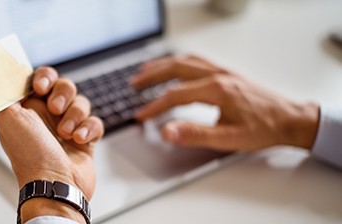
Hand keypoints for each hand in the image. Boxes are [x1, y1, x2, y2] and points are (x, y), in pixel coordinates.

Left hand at [0, 67, 103, 222]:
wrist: (54, 185)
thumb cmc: (30, 155)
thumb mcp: (8, 117)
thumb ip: (3, 89)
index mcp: (26, 109)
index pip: (38, 79)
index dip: (43, 77)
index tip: (40, 86)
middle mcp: (46, 117)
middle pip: (63, 86)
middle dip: (62, 93)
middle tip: (54, 108)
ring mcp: (67, 127)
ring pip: (81, 103)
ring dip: (75, 115)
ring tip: (65, 133)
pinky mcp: (85, 140)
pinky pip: (95, 122)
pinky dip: (89, 129)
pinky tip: (79, 140)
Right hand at [130, 55, 319, 151]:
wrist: (291, 119)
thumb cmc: (264, 129)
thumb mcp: (228, 138)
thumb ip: (194, 135)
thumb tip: (167, 131)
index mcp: (216, 90)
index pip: (174, 95)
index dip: (154, 106)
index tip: (140, 115)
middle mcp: (218, 75)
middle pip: (175, 68)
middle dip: (151, 76)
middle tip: (134, 84)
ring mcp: (223, 71)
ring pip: (185, 61)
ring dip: (163, 65)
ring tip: (145, 71)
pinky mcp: (228, 73)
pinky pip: (198, 60)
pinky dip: (180, 61)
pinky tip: (175, 66)